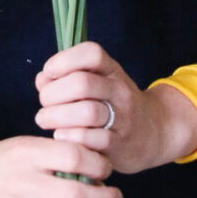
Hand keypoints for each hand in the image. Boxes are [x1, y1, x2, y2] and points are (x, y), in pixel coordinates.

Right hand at [0, 135, 121, 197]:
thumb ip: (58, 155)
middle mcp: (24, 183)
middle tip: (115, 197)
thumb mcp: (29, 145)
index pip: (72, 157)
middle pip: (73, 195)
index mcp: (29, 154)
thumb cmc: (6, 161)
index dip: (96, 164)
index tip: (106, 169)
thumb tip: (97, 170)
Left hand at [34, 41, 196, 173]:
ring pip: (87, 112)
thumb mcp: (97, 83)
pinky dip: (70, 137)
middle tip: (44, 103)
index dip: (63, 60)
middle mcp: (119, 90)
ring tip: (45, 120)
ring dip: (57, 117)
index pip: (91, 53)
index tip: (49, 72)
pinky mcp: (119, 144)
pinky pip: (92, 140)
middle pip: (82, 83)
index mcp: (111, 70)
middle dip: (53, 93)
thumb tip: (42, 80)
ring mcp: (122, 118)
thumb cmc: (113, 104)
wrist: (154, 132)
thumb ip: (66, 77)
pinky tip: (61, 137)